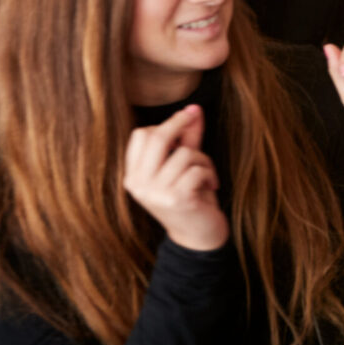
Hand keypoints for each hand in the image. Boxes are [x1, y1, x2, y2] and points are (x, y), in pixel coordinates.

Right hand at [123, 105, 228, 251]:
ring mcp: (155, 193)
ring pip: (184, 154)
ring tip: (206, 175)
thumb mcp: (185, 165)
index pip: (141, 135)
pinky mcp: (176, 199)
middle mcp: (139, 184)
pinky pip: (197, 169)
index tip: (185, 118)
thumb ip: (187, 138)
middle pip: (157, 138)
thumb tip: (194, 108)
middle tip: (195, 117)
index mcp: (134, 175)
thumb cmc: (191, 196)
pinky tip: (210, 187)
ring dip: (203, 160)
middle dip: (180, 123)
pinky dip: (210, 174)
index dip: (166, 123)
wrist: (198, 236)